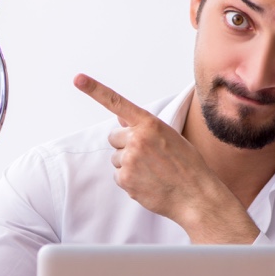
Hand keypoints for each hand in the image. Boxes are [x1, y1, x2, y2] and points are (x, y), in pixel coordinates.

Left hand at [73, 74, 257, 244]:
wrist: (196, 196)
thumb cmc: (186, 165)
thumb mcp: (169, 137)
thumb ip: (144, 127)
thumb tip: (121, 119)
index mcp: (150, 124)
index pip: (118, 103)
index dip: (95, 90)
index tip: (78, 79)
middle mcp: (137, 138)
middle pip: (114, 137)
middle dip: (126, 145)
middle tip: (149, 157)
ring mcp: (130, 159)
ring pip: (116, 158)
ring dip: (129, 164)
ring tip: (152, 171)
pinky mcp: (125, 179)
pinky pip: (118, 175)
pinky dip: (130, 180)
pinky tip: (148, 183)